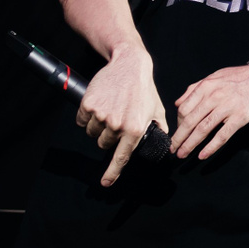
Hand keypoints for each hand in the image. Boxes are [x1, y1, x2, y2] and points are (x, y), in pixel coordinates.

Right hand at [76, 44, 167, 187]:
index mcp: (136, 129)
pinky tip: (100, 103)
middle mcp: (118, 125)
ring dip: (98, 125)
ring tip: (111, 108)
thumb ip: (160, 129)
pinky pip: (82, 120)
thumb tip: (166, 145)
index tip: (105, 183)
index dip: (112, 173)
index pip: (121, 158)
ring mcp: (102, 115)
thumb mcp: (157, 109)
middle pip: (103, 144)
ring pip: (92, 132)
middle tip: (117, 118)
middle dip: (108, 135)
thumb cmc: (144, 88)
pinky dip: (87, 115)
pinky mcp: (89, 105)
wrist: (130, 64)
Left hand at [171, 63, 248, 160]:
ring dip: (190, 145)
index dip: (178, 124)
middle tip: (172, 149)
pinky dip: (211, 147)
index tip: (177, 132)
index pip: (184, 109)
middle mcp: (214, 97)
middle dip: (179, 138)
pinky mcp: (240, 118)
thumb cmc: (239, 78)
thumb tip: (178, 103)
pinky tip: (202, 155)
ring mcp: (227, 108)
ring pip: (203, 130)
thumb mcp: (215, 76)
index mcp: (206, 87)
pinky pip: (222, 135)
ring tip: (182, 154)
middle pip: (190, 121)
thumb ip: (195, 88)